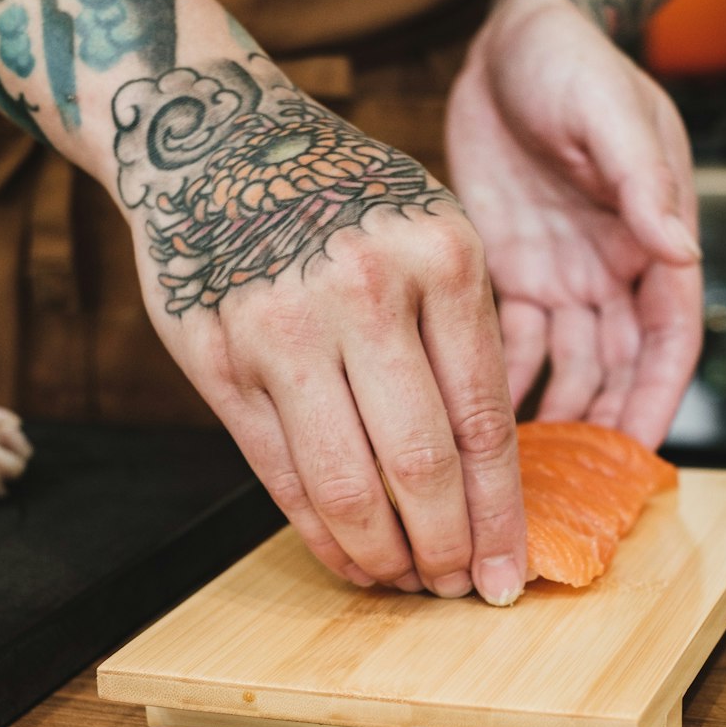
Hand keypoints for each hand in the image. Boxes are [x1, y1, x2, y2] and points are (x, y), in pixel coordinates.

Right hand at [116, 64, 526, 603]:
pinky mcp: (218, 358)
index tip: (511, 567)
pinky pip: (279, 474)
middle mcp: (363, 291)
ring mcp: (281, 327)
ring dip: (384, 555)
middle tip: (460, 585)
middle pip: (421, 465)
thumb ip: (466, 334)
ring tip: (406, 579)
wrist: (213, 141)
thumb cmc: (341, 194)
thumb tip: (492, 472)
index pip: (484, 420)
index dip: (501, 513)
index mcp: (442, 257)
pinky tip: (348, 556)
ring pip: (347, 485)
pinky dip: (319, 532)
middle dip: (447, 548)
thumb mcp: (432, 228)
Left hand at [445, 0, 702, 447]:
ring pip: (562, 367)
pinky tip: (473, 423)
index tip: (637, 452)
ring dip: (549, 416)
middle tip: (570, 484)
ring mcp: (559, 275)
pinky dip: (497, 382)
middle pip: (615, 368)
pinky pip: (505, 342)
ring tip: (518, 469)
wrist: (507, 37)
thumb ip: (642, 182)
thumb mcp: (610, 112)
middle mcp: (610, 269)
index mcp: (653, 237)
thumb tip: (679, 249)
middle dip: (598, 426)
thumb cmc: (572, 61)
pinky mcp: (506, 271)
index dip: (656, 396)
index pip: (668, 336)